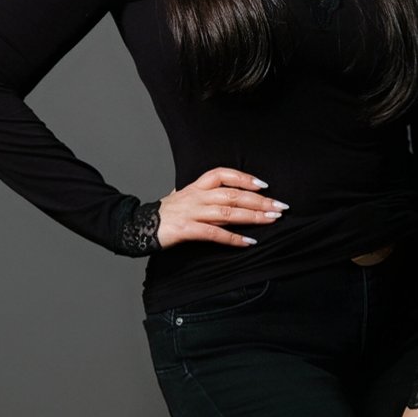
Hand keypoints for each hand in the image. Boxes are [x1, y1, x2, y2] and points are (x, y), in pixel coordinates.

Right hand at [156, 167, 288, 247]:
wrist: (137, 228)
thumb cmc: (162, 215)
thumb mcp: (181, 198)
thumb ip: (198, 193)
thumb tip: (215, 188)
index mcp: (195, 187)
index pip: (222, 174)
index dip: (244, 177)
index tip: (264, 185)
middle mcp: (195, 196)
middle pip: (233, 194)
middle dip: (260, 201)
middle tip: (280, 207)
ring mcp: (191, 213)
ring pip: (228, 212)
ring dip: (253, 216)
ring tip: (271, 220)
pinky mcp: (186, 230)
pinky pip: (214, 233)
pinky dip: (234, 238)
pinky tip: (249, 242)